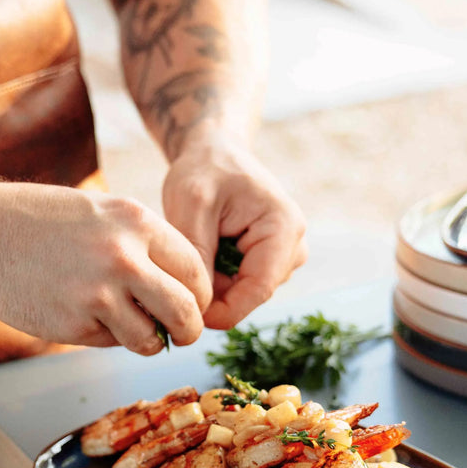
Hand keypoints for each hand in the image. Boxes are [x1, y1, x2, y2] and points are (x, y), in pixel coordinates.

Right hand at [0, 179, 212, 355]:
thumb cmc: (39, 220)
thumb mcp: (101, 212)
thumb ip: (141, 243)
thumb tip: (180, 288)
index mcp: (137, 221)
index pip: (196, 269)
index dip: (198, 294)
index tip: (190, 304)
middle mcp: (124, 256)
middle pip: (187, 310)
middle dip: (189, 329)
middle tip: (181, 334)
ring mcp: (98, 292)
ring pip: (151, 338)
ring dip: (148, 341)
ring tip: (130, 329)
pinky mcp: (73, 323)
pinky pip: (110, 342)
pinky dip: (105, 338)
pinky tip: (81, 316)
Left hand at [161, 134, 306, 328]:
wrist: (215, 152)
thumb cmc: (204, 169)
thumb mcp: (191, 204)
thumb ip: (197, 253)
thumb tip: (198, 303)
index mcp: (284, 228)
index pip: (258, 290)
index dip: (222, 311)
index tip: (183, 316)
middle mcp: (293, 246)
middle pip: (251, 295)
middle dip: (214, 297)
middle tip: (173, 280)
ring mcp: (284, 256)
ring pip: (243, 294)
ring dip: (213, 286)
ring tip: (187, 256)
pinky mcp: (270, 260)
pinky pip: (239, 286)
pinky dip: (215, 280)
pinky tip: (198, 257)